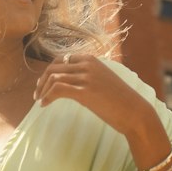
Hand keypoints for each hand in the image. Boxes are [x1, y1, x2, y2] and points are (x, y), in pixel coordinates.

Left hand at [34, 54, 159, 144]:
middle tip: (37, 95)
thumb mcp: (102, 81)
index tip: (43, 84)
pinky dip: (47, 97)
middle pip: (53, 68)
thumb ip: (87, 76)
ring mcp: (86, 77)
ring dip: (42, 90)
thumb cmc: (120, 100)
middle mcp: (87, 64)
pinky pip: (57, 89)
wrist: (134, 111)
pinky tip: (44, 105)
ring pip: (53, 78)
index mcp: (91, 59)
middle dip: (42, 81)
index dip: (49, 72)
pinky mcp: (85, 91)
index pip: (61, 59)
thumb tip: (70, 83)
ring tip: (40, 101)